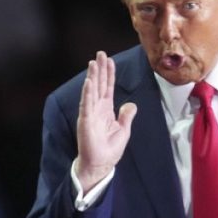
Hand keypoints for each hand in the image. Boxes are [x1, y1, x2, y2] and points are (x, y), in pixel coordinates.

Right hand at [75, 52, 136, 189]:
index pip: (108, 88)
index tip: (109, 60)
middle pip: (100, 85)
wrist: (101, 164)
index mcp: (107, 110)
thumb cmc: (110, 150)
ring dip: (93, 77)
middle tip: (100, 53)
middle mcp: (97, 108)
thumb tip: (131, 104)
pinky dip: (88, 93)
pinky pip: (87, 104)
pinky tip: (89, 82)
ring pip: (92, 91)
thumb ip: (126, 116)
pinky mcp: (86, 121)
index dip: (109, 74)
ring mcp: (90, 113)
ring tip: (93, 63)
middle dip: (100, 69)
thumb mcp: (123, 130)